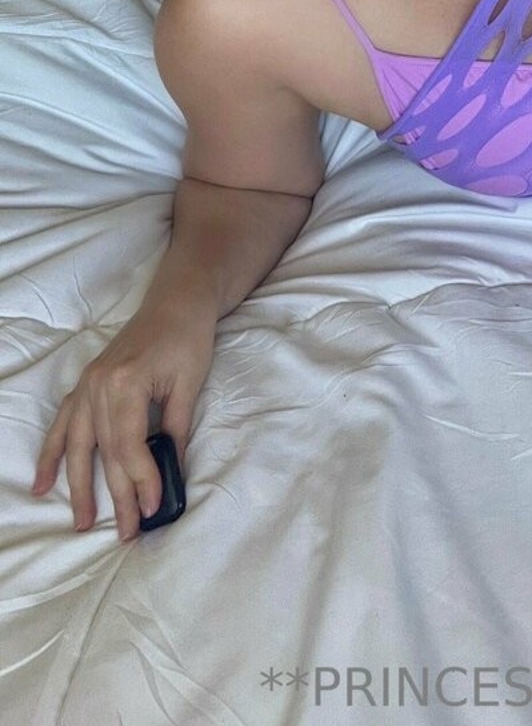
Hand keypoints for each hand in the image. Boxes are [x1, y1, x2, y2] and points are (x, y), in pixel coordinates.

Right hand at [32, 301, 215, 539]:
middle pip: (105, 452)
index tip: (153, 509)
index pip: (129, 446)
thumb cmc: (189, 337)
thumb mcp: (189, 384)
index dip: (141, 480)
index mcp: (125, 383)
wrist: (177, 300)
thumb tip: (172, 474)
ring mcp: (88, 384)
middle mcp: (99, 385)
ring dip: (78, 485)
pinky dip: (51, 453)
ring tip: (81, 522)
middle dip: (116, 495)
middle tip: (125, 532)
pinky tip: (42, 482)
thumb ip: (176, 430)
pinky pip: (63, 423)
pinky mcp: (87, 383)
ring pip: (79, 444)